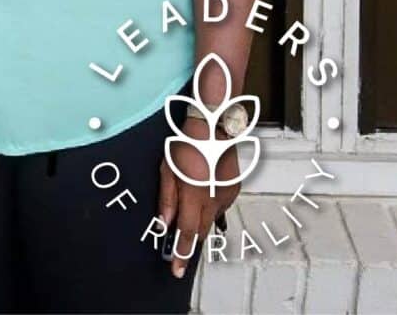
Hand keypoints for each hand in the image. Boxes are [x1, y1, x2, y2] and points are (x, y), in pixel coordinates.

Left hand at [157, 118, 239, 278]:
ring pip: (211, 220)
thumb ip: (166, 198)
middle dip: (190, 242)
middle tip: (178, 250)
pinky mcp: (233, 189)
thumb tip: (163, 223)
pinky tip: (202, 195)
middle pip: (201, 231)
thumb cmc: (188, 143)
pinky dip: (209, 208)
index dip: (181, 253)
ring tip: (189, 211)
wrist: (214, 127)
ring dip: (200, 222)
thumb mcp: (168, 168)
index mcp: (194, 195)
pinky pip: (220, 207)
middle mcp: (214, 200)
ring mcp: (226, 195)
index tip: (177, 269)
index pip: (187, 233)